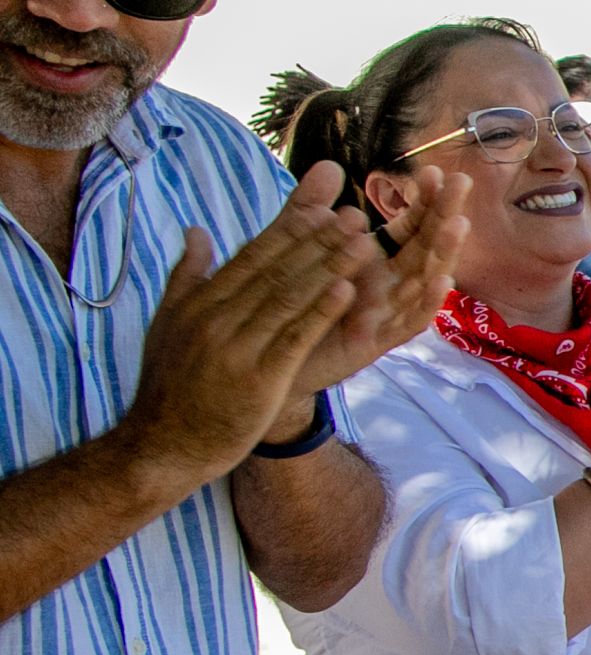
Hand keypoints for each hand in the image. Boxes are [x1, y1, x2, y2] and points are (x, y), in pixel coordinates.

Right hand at [126, 163, 372, 473]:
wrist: (163, 446)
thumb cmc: (171, 385)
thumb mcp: (169, 323)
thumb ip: (188, 275)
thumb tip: (196, 230)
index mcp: (201, 303)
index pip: (253, 257)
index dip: (292, 231)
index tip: (325, 208)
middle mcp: (217, 320)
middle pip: (276, 271)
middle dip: (319, 241)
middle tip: (356, 215)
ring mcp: (237, 349)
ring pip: (289, 298)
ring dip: (329, 267)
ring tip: (363, 242)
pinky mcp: (258, 380)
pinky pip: (294, 338)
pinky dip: (321, 312)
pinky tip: (348, 290)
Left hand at [287, 162, 471, 400]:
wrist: (268, 354)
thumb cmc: (291, 300)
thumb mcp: (298, 245)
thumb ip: (311, 208)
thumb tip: (329, 165)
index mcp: (377, 260)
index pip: (410, 225)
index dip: (424, 200)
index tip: (433, 171)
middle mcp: (389, 284)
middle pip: (426, 245)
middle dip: (445, 214)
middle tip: (462, 182)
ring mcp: (387, 313)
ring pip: (425, 279)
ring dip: (444, 252)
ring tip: (458, 223)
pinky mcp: (377, 341)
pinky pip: (409, 322)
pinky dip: (428, 302)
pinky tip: (441, 279)